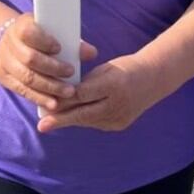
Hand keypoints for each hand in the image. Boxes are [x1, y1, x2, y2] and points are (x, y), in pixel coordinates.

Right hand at [0, 13, 97, 111]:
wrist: (8, 42)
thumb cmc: (38, 35)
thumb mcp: (50, 31)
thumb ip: (70, 41)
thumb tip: (92, 53)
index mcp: (21, 26)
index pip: (28, 33)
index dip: (44, 41)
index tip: (59, 48)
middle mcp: (9, 44)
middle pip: (30, 58)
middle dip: (52, 68)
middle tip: (71, 73)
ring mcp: (4, 62)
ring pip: (27, 78)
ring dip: (49, 87)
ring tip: (68, 92)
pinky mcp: (4, 78)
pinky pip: (22, 91)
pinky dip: (39, 98)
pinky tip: (54, 103)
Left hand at [37, 53, 156, 132]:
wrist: (152, 79)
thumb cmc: (123, 68)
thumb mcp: (104, 69)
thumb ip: (85, 83)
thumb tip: (60, 95)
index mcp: (114, 82)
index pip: (84, 94)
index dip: (64, 99)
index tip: (47, 102)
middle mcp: (118, 102)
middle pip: (84, 113)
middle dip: (61, 119)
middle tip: (42, 125)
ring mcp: (120, 117)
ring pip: (88, 120)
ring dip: (69, 119)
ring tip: (50, 121)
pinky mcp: (119, 125)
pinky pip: (96, 123)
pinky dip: (83, 119)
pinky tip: (70, 118)